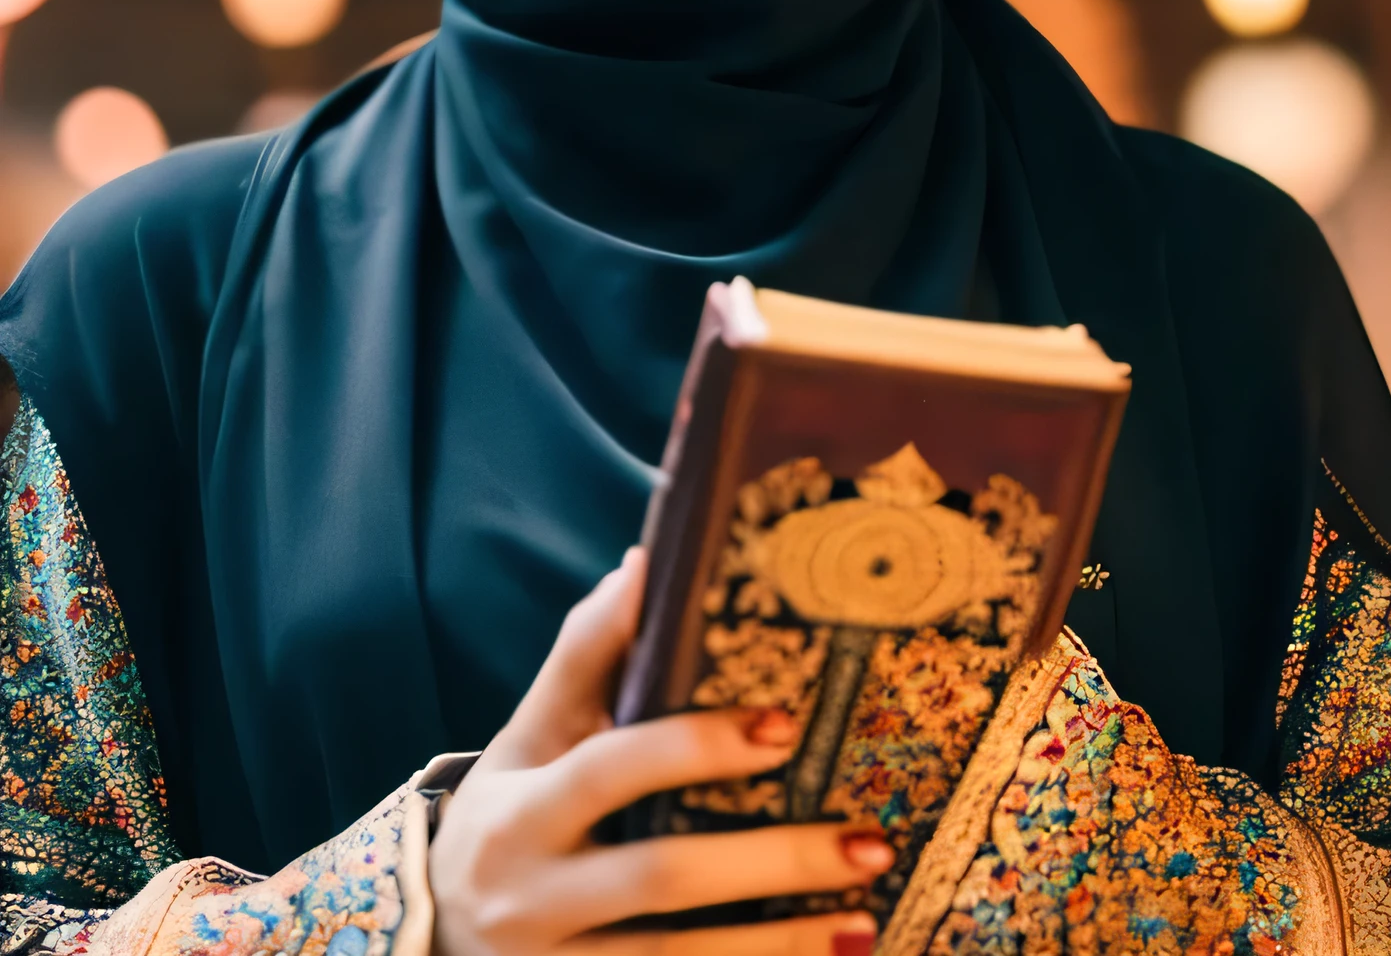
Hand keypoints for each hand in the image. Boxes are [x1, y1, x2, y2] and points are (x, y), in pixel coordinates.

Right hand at [430, 549, 886, 955]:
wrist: (433, 928)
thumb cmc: (506, 810)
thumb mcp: (529, 734)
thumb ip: (584, 654)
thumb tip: (644, 562)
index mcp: (521, 809)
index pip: (611, 769)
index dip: (695, 746)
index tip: (784, 726)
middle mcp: (532, 896)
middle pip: (662, 877)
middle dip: (770, 861)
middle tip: (866, 842)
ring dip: (778, 946)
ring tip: (864, 922)